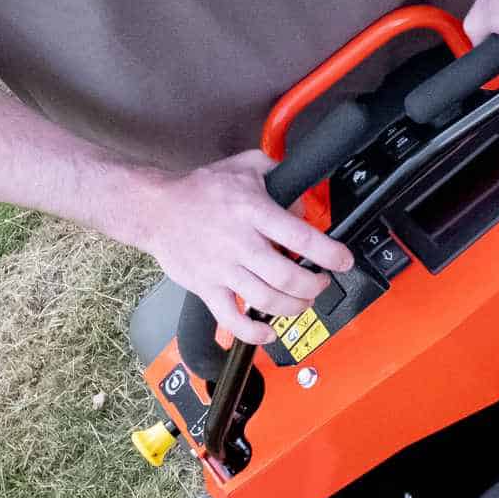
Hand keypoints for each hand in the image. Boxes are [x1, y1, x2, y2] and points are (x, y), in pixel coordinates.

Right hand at [123, 150, 357, 344]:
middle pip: (287, 277)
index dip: (329, 253)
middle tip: (321, 282)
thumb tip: (302, 203)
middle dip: (314, 286)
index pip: (301, 237)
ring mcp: (221, 269)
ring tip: (303, 302)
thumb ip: (280, 175)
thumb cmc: (202, 189)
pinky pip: (231, 319)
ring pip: (265, 300)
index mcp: (253, 212)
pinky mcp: (205, 287)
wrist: (155, 208)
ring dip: (292, 307)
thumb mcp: (247, 166)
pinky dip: (253, 332)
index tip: (343, 261)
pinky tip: (269, 331)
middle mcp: (239, 243)